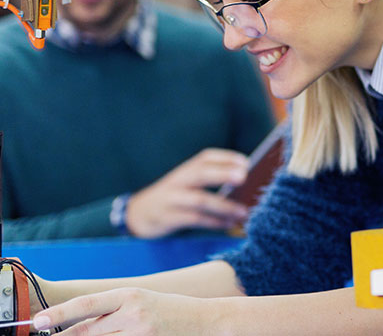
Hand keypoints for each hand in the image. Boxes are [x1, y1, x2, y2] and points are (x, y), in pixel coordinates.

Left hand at [32, 288, 213, 334]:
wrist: (205, 321)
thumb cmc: (168, 310)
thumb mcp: (138, 301)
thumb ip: (109, 311)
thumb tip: (73, 324)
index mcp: (129, 295)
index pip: (87, 304)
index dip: (59, 313)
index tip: (38, 321)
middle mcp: (134, 315)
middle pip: (87, 332)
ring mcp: (141, 335)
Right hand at [126, 149, 251, 237]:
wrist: (137, 214)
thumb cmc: (172, 197)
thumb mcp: (185, 183)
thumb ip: (208, 180)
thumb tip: (244, 183)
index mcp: (184, 170)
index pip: (205, 158)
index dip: (225, 158)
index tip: (245, 162)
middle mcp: (178, 181)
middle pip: (200, 173)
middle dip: (222, 173)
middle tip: (243, 176)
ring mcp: (172, 199)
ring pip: (199, 200)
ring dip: (224, 206)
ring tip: (243, 212)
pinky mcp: (168, 218)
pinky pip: (194, 219)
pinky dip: (213, 222)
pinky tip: (228, 224)